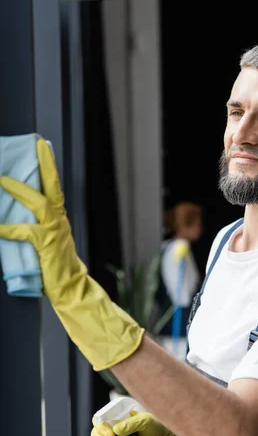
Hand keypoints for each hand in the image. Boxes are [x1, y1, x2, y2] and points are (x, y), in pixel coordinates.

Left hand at [0, 138, 143, 370]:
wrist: (72, 289)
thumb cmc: (57, 268)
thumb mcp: (46, 243)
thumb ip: (35, 228)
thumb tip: (13, 216)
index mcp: (59, 218)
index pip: (53, 187)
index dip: (48, 166)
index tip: (42, 147)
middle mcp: (59, 220)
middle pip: (52, 186)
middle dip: (44, 165)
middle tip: (37, 146)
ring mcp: (55, 231)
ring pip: (38, 203)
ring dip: (18, 190)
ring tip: (1, 180)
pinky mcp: (48, 245)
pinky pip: (26, 232)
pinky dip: (9, 229)